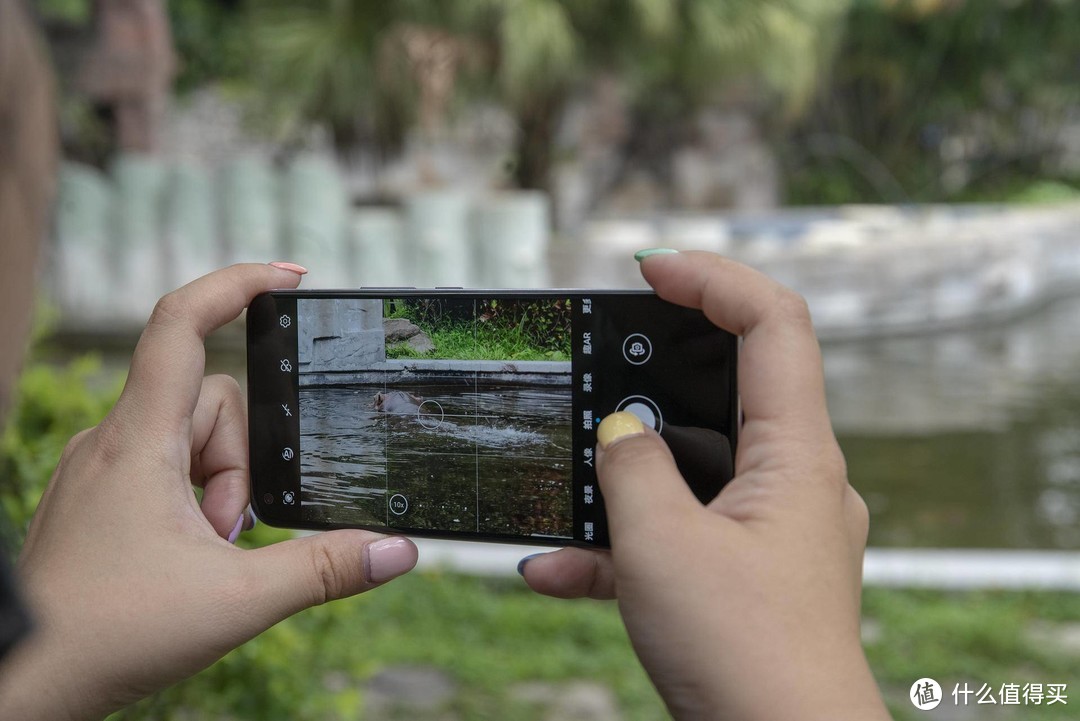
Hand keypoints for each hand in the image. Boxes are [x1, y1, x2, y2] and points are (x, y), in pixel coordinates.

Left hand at [0, 264, 417, 720]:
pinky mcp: (102, 494)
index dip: (237, 283)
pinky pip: (165, 465)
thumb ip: (324, 570)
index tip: (291, 276)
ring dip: (219, 486)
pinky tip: (193, 550)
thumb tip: (397, 550)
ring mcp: (104, 466)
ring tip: (208, 550)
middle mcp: (114, 439)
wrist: (23, 682)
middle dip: (242, 460)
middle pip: (209, 399)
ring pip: (190, 438)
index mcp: (140, 440)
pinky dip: (195, 497)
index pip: (182, 324)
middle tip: (229, 529)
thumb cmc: (109, 634)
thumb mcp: (238, 599)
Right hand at [520, 252, 888, 719]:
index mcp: (796, 456)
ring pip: (690, 469)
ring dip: (621, 479)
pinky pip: (681, 534)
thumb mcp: (663, 548)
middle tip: (590, 374)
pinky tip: (558, 571)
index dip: (715, 277)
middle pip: (727, 389)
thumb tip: (621, 432)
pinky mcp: (744, 573)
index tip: (648, 267)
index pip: (775, 323)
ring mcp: (769, 530)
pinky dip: (625, 543)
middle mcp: (793, 482)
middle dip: (648, 379)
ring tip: (559, 494)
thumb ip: (632, 469)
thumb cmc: (746, 658)